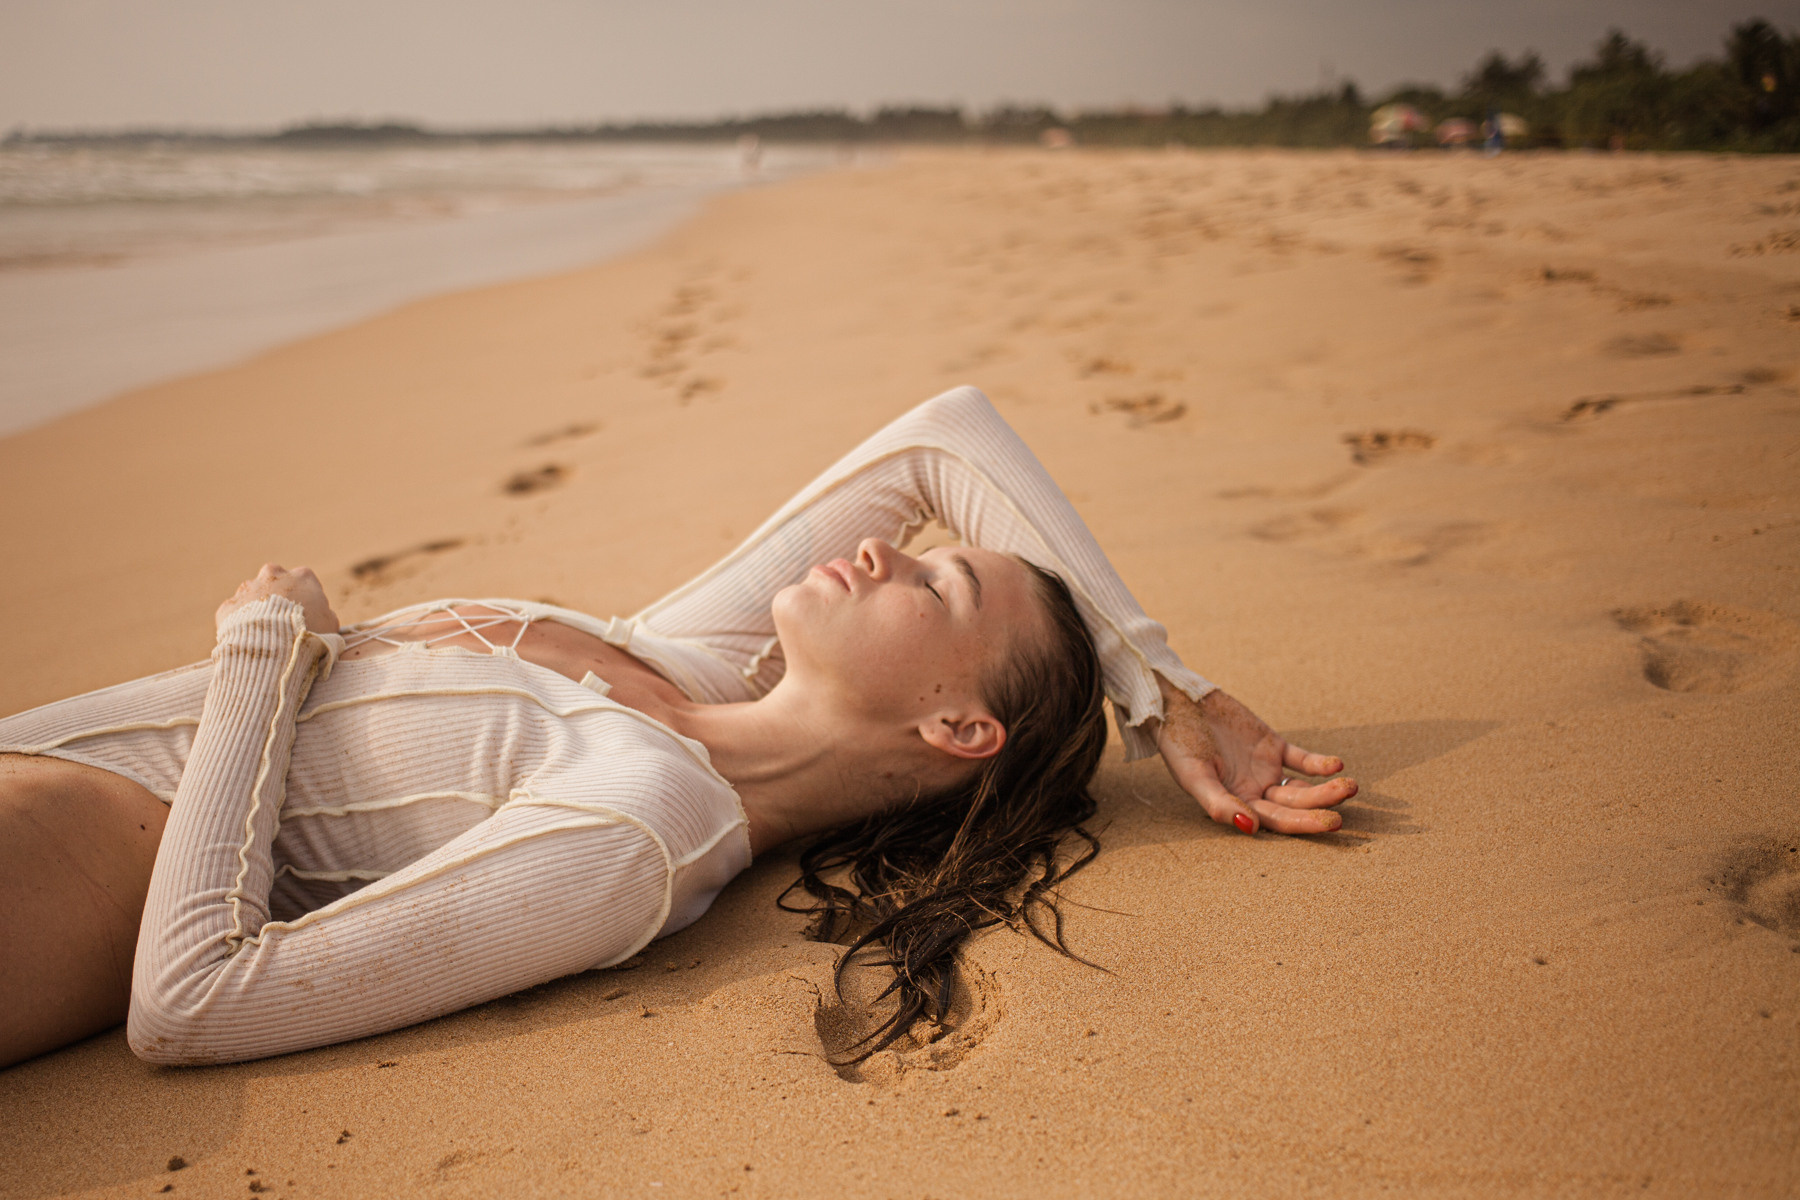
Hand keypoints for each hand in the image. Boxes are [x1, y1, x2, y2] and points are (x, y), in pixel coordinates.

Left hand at [215, 564, 338, 634]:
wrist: (273, 650)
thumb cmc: (309, 635)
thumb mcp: (332, 624)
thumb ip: (325, 613)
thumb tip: (321, 615)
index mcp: (302, 576)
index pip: (305, 582)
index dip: (307, 600)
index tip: (307, 616)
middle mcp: (273, 575)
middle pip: (275, 583)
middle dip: (278, 598)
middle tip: (282, 622)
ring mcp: (247, 589)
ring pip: (252, 596)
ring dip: (257, 610)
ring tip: (264, 634)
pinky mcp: (228, 606)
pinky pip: (235, 614)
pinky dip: (239, 624)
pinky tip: (248, 640)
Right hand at [1153, 677, 1355, 834]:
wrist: (1178, 703)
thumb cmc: (1179, 743)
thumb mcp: (1194, 776)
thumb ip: (1219, 804)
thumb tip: (1250, 828)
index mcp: (1236, 804)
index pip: (1275, 821)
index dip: (1303, 824)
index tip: (1329, 822)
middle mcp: (1254, 791)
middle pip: (1293, 807)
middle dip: (1319, 810)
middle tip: (1343, 815)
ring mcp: (1265, 768)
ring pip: (1302, 785)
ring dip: (1326, 789)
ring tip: (1350, 785)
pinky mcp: (1272, 745)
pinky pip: (1301, 759)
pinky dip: (1319, 764)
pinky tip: (1336, 766)